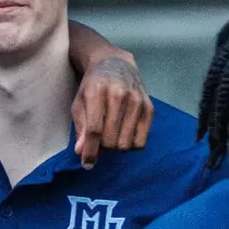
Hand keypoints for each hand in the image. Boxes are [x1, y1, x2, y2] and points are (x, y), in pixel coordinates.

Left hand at [71, 53, 152, 169]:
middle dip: (103, 147)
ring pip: (126, 143)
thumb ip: (80, 126)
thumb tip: (81, 151)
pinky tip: (125, 134)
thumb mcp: (79, 102)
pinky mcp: (149, 107)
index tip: (87, 164)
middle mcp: (120, 95)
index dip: (90, 151)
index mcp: (97, 93)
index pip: (94, 130)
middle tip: (100, 139)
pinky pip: (141, 140)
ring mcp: (137, 101)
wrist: (115, 64)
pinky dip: (132, 143)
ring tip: (112, 135)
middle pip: (111, 140)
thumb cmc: (92, 86)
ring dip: (116, 146)